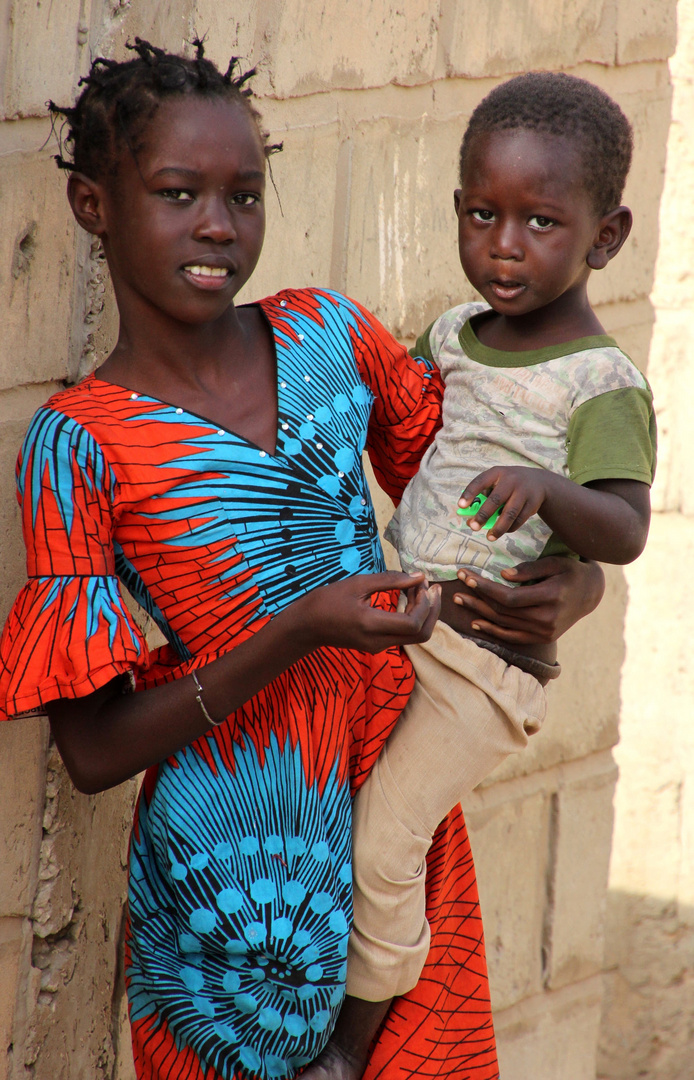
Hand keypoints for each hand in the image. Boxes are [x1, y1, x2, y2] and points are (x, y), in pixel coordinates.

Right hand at [293, 572, 440, 654]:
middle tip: (432, 587)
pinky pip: (404, 635)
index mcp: (371, 625)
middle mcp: (378, 641)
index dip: (424, 602)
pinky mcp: (377, 645)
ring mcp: (378, 647)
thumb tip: (418, 577)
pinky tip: (409, 598)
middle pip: (421, 634)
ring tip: (421, 589)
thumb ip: (390, 581)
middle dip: (432, 610)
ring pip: (416, 636)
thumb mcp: (357, 584)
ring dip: (425, 614)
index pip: (413, 623)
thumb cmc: (327, 601)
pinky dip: (413, 617)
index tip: (420, 582)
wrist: (306, 626)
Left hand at [453, 557, 604, 644]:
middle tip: (456, 586)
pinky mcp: (542, 638)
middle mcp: (546, 619)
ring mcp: (544, 632)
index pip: (508, 597)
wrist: (591, 594)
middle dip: (476, 597)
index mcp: (550, 597)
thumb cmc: (570, 572)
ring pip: (504, 624)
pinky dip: (492, 631)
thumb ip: (530, 568)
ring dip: (478, 613)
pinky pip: (512, 637)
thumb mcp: (555, 562)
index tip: (467, 575)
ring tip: (459, 601)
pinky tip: (476, 622)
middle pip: (502, 611)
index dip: (485, 588)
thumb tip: (503, 574)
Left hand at [459, 466, 552, 540]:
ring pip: (509, 513)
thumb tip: (470, 521)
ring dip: (498, 527)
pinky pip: (519, 520)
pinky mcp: (532, 504)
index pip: (480, 481)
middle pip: (495, 500)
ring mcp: (523, 492)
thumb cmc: (508, 486)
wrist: (539, 482)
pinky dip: (509, 528)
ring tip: (489, 537)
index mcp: (497, 473)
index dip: (470, 493)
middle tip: (474, 527)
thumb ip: (483, 498)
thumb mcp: (497, 484)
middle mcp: (511, 480)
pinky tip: (502, 531)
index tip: (461, 506)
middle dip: (483, 515)